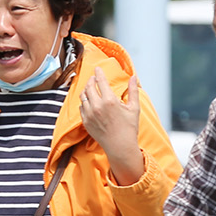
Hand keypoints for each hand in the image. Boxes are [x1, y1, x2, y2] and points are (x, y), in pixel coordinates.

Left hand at [80, 69, 146, 185]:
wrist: (120, 147)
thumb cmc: (129, 129)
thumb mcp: (134, 108)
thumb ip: (133, 90)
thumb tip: (133, 77)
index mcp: (110, 101)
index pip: (100, 81)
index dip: (98, 73)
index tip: (97, 68)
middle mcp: (97, 106)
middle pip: (89, 86)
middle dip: (91, 80)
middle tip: (94, 78)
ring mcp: (89, 114)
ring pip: (83, 96)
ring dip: (86, 90)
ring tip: (91, 88)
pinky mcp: (85, 121)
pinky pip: (81, 107)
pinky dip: (84, 102)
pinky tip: (89, 101)